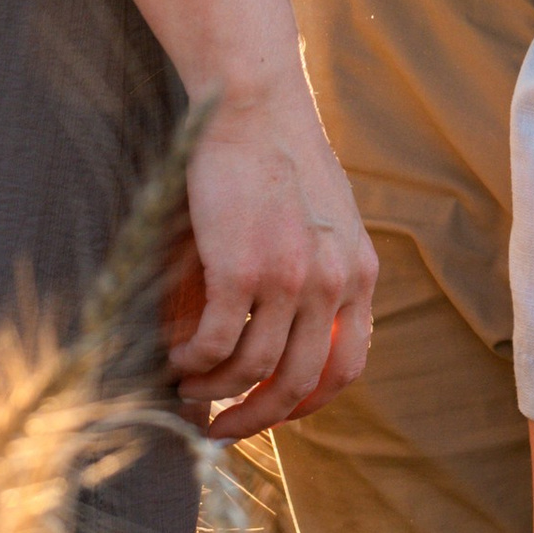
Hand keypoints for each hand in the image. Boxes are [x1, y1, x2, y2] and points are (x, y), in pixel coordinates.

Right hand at [162, 80, 378, 439]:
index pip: (345, 367)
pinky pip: (215, 343)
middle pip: (299, 383)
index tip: (273, 412)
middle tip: (222, 429)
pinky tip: (175, 357)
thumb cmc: (280, 154)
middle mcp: (333, 283)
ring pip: (252, 369)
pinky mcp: (241, 268)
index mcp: (358, 274)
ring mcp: (289, 279)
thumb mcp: (326, 219)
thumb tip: (294, 335)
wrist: (253, 103)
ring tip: (186, 389)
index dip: (307, 402)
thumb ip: (323, 274)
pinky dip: (192, 362)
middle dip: (258, 417)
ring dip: (214, 391)